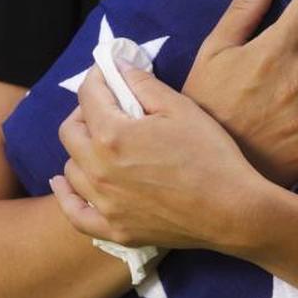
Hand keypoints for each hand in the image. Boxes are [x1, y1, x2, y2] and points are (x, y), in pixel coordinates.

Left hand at [53, 68, 266, 250]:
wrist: (233, 211)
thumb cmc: (211, 156)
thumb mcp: (181, 109)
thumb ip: (143, 84)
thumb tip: (118, 67)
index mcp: (112, 135)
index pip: (88, 96)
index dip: (98, 78)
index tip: (109, 72)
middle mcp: (98, 170)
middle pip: (70, 132)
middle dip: (85, 111)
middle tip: (108, 106)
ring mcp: (104, 204)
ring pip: (71, 169)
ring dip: (80, 149)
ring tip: (100, 142)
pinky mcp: (114, 230)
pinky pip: (75, 213)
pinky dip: (67, 195)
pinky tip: (65, 182)